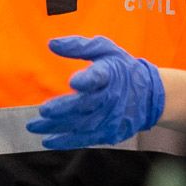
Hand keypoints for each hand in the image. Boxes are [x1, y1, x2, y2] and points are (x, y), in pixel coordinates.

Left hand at [26, 35, 164, 149]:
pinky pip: (86, 139)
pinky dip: (67, 141)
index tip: (74, 81)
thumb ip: (78, 46)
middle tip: (43, 111)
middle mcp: (111, 97)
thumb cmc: (121, 67)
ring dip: (58, 127)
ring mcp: (111, 118)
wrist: (149, 94)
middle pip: (86, 104)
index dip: (88, 79)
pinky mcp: (110, 132)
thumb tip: (51, 44)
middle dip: (64, 108)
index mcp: (111, 73)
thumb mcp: (105, 49)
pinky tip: (49, 141)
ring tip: (35, 126)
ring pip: (82, 124)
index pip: (100, 77)